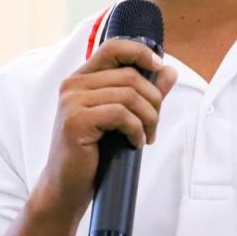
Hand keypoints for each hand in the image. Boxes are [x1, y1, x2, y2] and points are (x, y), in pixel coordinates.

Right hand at [31, 38, 176, 222]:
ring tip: (147, 136)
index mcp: (81, 79)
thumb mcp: (122, 118)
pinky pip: (120, 114)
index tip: (160, 68)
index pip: (113, 47)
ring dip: (148, 118)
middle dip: (153, 100)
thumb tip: (170, 70)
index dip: (141, 52)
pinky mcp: (75, 122)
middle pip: (130, 75)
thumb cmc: (94, 153)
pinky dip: (136, 129)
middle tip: (153, 124)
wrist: (66, 188)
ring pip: (128, 95)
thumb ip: (144, 92)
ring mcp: (71, 102)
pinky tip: (135, 143)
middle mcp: (73, 85)